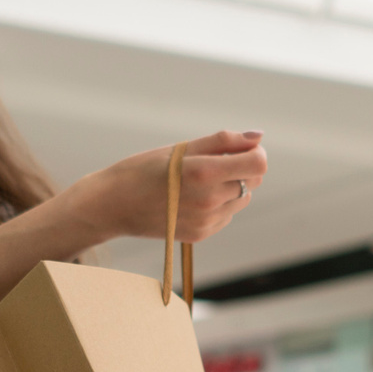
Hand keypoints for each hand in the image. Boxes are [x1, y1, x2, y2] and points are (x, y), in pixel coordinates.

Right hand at [0, 130, 269, 306]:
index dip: (255, 152)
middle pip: (253, 180)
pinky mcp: (202, 234)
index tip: (240, 148)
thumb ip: (224, 141)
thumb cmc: (144, 169)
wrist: (113, 204)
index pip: (259, 163)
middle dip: (241, 168)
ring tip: (198, 182)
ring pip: (242, 198)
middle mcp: (209, 200)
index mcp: (204, 172)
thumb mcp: (182, 148)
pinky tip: (192, 198)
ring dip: (231, 187)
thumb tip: (258, 137)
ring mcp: (207, 221)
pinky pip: (227, 215)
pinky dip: (219, 205)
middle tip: (211, 162)